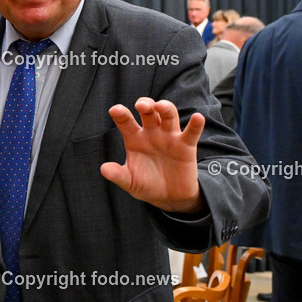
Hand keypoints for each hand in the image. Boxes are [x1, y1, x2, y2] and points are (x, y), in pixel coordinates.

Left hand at [100, 97, 204, 213]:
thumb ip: (118, 175)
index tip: (115, 110)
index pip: (125, 122)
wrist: (169, 197)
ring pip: (168, 115)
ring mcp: (169, 137)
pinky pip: (191, 132)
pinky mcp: (186, 146)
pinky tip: (198, 117)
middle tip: (141, 106)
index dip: (120, 114)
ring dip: (165, 108)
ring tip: (160, 106)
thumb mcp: (129, 182)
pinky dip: (196, 124)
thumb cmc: (146, 185)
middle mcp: (151, 133)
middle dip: (145, 104)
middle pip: (148, 112)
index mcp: (134, 139)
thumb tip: (103, 169)